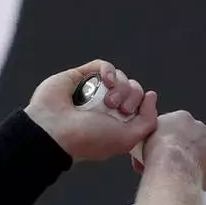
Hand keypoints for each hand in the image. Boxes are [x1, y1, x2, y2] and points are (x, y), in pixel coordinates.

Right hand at [24, 59, 158, 161]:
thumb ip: (147, 120)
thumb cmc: (88, 138)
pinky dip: (108, 71)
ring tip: (106, 100)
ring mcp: (94, 91)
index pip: (141, 103)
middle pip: (133, 88)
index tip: (128, 113)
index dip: (141, 103)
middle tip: (116, 108)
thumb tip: (152, 96)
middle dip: (130, 95)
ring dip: (119, 86)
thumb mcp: (127, 138)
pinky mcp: (81, 77)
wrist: (54, 130)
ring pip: (121, 77)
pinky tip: (104, 81)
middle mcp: (108, 106)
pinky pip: (103, 65)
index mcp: (119, 122)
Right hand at [139, 110, 205, 190]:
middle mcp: (202, 128)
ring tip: (190, 177)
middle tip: (181, 166)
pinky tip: (201, 184)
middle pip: (198, 140)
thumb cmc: (157, 155)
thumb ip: (155, 138)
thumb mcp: (146, 138)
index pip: (182, 128)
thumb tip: (154, 146)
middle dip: (191, 152)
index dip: (177, 143)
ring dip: (203, 163)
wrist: (172, 167)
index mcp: (182, 118)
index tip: (171, 154)